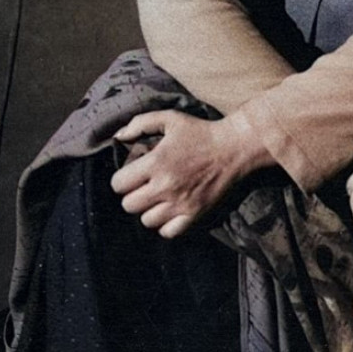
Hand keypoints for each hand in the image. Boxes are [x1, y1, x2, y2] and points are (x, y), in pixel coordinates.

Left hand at [110, 108, 272, 237]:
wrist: (234, 147)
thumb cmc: (201, 132)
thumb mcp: (170, 118)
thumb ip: (139, 123)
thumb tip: (118, 136)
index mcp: (156, 162)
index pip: (118, 184)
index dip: (122, 179)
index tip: (132, 175)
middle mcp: (165, 186)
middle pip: (129, 205)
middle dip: (133, 195)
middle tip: (145, 187)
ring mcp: (181, 203)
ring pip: (146, 221)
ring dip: (149, 210)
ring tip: (158, 199)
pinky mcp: (195, 214)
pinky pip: (168, 232)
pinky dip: (165, 225)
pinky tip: (170, 211)